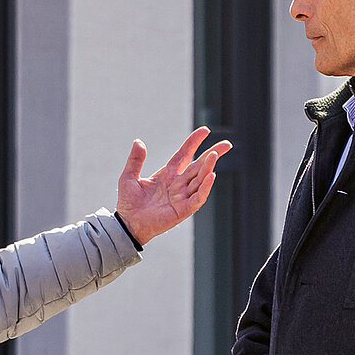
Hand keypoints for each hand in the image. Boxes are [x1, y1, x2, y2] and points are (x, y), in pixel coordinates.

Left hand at [116, 127, 230, 245]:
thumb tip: (138, 141)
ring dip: (208, 167)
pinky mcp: (183, 210)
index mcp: (167, 174)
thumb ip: (135, 160)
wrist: (127, 224)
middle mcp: (178, 184)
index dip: (194, 142)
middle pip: (199, 165)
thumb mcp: (128, 177)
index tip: (205, 130)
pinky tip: (211, 176)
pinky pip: (198, 197)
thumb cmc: (129, 203)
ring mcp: (182, 196)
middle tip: (227, 144)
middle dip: (213, 154)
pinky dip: (206, 187)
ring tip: (214, 155)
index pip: (184, 154)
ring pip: (200, 179)